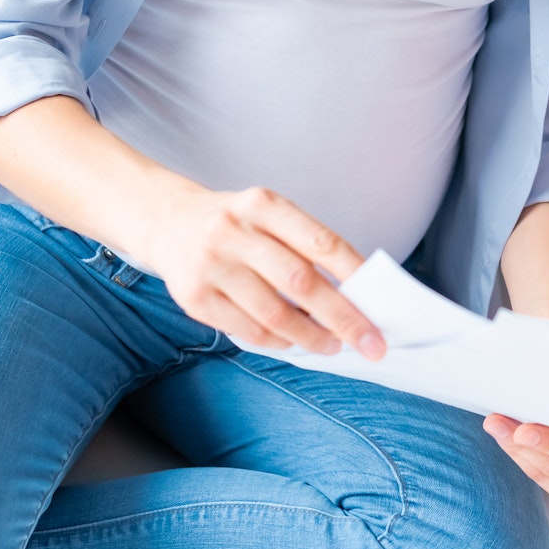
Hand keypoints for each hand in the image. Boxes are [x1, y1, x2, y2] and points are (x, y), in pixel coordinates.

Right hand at [134, 185, 383, 358]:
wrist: (167, 221)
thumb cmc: (237, 223)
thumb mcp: (270, 215)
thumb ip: (307, 245)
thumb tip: (355, 293)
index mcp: (264, 204)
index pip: (321, 242)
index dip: (355, 276)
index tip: (380, 306)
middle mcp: (235, 231)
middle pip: (301, 282)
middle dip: (342, 318)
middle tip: (370, 342)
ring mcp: (211, 264)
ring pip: (274, 313)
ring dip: (310, 336)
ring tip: (331, 345)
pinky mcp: (193, 296)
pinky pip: (246, 329)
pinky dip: (276, 342)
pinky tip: (292, 342)